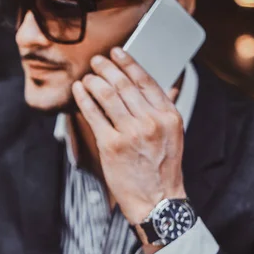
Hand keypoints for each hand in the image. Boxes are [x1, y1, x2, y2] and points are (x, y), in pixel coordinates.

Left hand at [71, 47, 186, 224]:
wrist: (157, 200)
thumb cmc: (163, 168)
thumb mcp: (174, 135)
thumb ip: (166, 109)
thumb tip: (168, 86)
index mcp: (168, 115)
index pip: (146, 81)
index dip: (129, 63)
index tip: (118, 53)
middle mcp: (151, 121)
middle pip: (124, 85)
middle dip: (107, 69)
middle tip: (97, 61)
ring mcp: (131, 133)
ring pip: (108, 96)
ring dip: (94, 81)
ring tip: (87, 76)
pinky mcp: (111, 146)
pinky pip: (94, 115)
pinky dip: (84, 100)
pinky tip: (79, 91)